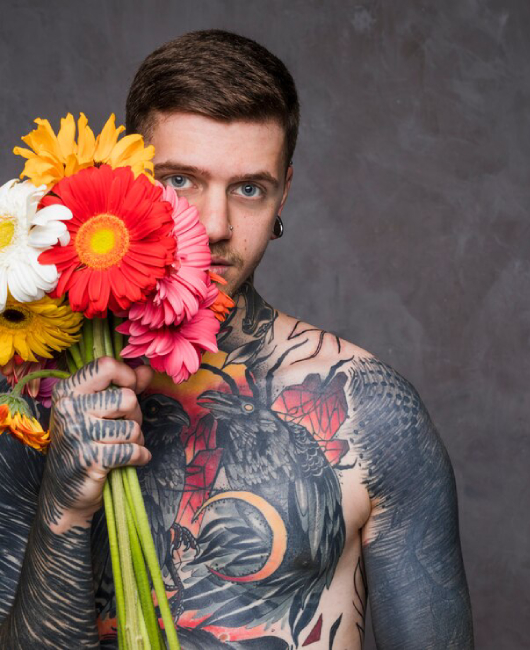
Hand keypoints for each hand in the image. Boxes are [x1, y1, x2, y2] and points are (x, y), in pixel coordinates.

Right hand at [40, 357, 153, 529]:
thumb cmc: (85, 442)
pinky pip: (133, 450)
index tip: (132, 388)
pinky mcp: (91, 459)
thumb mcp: (97, 409)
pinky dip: (141, 456)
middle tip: (125, 427)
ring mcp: (78, 434)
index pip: (105, 366)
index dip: (128, 376)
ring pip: (132, 427)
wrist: (65, 491)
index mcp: (68, 391)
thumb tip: (147, 369)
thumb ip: (124, 386)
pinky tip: (135, 458)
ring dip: (137, 439)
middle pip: (127, 398)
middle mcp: (69, 409)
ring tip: (124, 445)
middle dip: (135, 415)